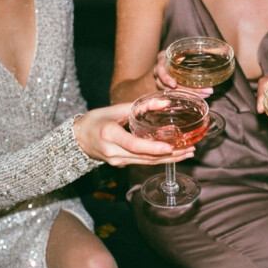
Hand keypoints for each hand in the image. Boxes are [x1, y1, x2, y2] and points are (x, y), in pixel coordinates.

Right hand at [73, 103, 194, 166]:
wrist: (78, 138)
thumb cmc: (96, 120)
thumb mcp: (115, 109)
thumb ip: (140, 106)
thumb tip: (165, 102)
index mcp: (109, 134)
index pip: (133, 144)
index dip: (152, 148)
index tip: (169, 148)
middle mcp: (113, 152)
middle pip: (144, 157)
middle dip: (169, 155)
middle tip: (189, 149)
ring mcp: (117, 161)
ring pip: (146, 162)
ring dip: (168, 160)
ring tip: (187, 153)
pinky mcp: (121, 164)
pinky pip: (142, 162)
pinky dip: (158, 159)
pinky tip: (173, 155)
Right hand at [153, 50, 212, 97]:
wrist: (177, 57)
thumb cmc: (182, 52)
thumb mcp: (188, 48)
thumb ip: (200, 50)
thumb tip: (222, 49)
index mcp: (162, 59)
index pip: (160, 70)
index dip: (166, 78)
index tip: (174, 84)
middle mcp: (160, 72)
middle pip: (169, 85)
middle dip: (188, 90)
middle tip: (206, 91)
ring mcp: (162, 82)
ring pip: (174, 93)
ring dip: (190, 94)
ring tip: (206, 94)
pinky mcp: (168, 89)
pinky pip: (176, 95)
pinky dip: (188, 97)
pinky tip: (199, 97)